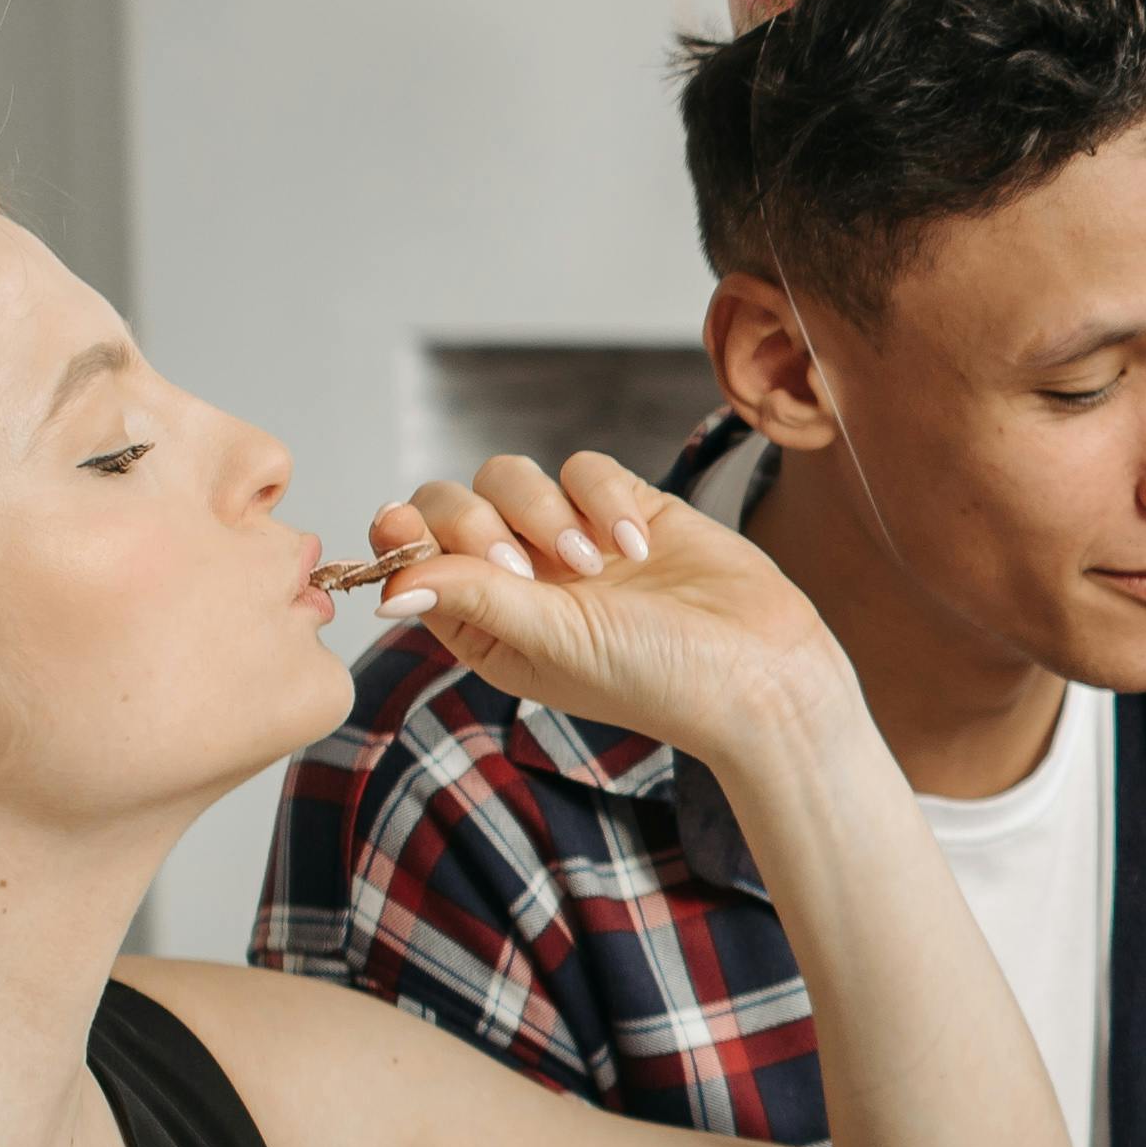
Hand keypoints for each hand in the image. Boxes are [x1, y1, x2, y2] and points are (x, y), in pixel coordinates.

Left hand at [355, 452, 847, 774]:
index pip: (415, 559)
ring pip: (513, 478)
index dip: (401, 536)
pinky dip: (604, 498)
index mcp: (486, 626)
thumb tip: (384, 587)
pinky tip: (640, 546)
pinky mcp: (626, 505)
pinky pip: (584, 468)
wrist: (762, 670)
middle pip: (454, 505)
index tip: (399, 528)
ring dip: (545, 511)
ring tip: (597, 564)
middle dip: (478, 524)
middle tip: (525, 569)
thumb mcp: (551, 643)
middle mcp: (522, 581)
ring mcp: (573, 540)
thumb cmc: (656, 678)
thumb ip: (471, 599)